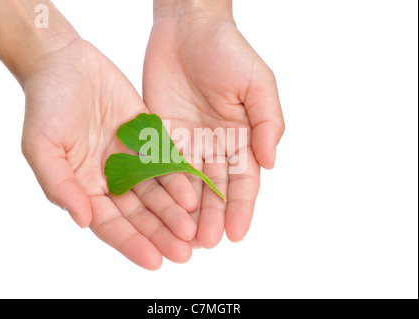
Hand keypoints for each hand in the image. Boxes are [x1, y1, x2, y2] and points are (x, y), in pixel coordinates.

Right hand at [22, 39, 197, 268]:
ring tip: (194, 228)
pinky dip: (179, 178)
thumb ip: (60, 184)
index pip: (112, 225)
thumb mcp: (41, 146)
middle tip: (185, 252)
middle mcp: (112, 179)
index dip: (132, 244)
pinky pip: (167, 161)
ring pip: (158, 192)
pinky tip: (194, 192)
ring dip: (175, 211)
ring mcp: (132, 159)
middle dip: (161, 233)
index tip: (155, 261)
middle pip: (140, 214)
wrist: (65, 63)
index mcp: (86, 188)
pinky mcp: (149, 137)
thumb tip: (82, 220)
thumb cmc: (46, 105)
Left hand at [143, 4, 284, 247]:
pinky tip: (159, 210)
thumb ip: (268, 123)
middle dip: (213, 216)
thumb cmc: (228, 50)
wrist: (187, 27)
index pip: (244, 181)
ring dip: (187, 212)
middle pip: (215, 190)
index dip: (242, 208)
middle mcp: (214, 146)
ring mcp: (186, 143)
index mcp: (242, 137)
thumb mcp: (258, 83)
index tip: (236, 233)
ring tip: (184, 237)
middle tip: (207, 243)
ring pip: (187, 186)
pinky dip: (161, 189)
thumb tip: (270, 163)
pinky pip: (159, 166)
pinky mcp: (159, 135)